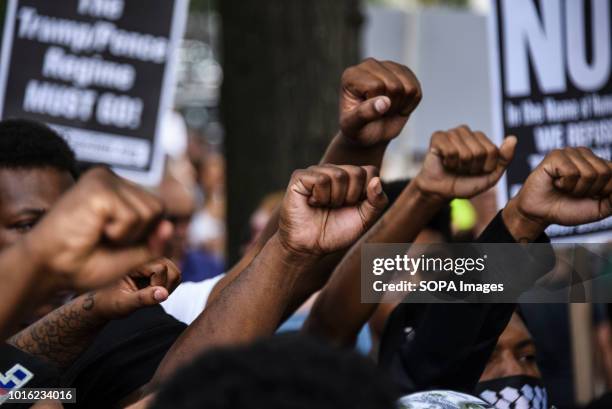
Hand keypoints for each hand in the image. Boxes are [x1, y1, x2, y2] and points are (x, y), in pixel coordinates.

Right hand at [24, 167, 172, 290]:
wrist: (48, 268)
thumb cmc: (83, 263)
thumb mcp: (129, 257)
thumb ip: (152, 242)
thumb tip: (169, 226)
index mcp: (118, 190)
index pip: (158, 208)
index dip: (146, 234)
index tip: (113, 241)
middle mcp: (112, 179)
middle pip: (158, 208)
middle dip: (139, 234)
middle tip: (105, 239)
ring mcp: (104, 179)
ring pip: (149, 212)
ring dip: (127, 235)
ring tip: (99, 234)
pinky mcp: (98, 185)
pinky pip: (132, 215)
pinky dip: (118, 233)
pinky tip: (94, 230)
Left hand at [92, 258, 181, 319]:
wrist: (104, 299)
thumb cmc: (110, 302)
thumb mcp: (123, 304)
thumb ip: (144, 298)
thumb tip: (164, 294)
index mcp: (133, 259)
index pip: (160, 269)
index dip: (155, 286)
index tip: (140, 296)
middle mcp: (146, 254)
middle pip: (173, 271)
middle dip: (164, 288)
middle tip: (146, 297)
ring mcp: (154, 258)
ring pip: (176, 273)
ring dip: (167, 287)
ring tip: (148, 294)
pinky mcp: (160, 263)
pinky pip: (175, 275)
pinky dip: (168, 286)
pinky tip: (152, 290)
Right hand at [279, 165, 387, 254]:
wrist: (310, 246)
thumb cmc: (336, 232)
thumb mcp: (364, 219)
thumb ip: (377, 202)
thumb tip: (376, 180)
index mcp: (350, 177)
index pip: (371, 171)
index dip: (366, 194)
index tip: (353, 206)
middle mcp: (334, 170)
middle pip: (357, 172)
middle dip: (350, 197)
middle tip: (336, 207)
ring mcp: (317, 171)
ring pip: (339, 175)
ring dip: (334, 199)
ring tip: (324, 205)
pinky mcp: (300, 176)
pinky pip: (321, 180)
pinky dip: (320, 197)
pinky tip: (312, 203)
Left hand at [340, 58, 421, 145]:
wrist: (370, 132)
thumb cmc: (358, 129)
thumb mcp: (353, 127)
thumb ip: (364, 114)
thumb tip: (384, 102)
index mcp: (351, 75)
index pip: (376, 85)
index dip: (376, 105)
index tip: (367, 112)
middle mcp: (368, 65)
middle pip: (394, 86)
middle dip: (390, 106)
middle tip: (378, 112)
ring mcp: (387, 66)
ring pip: (408, 87)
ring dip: (400, 105)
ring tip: (386, 109)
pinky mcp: (403, 71)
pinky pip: (416, 90)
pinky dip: (410, 104)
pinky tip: (396, 105)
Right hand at [414, 126, 515, 199]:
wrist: (441, 191)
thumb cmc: (465, 183)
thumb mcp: (490, 176)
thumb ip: (504, 159)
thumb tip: (513, 138)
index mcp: (480, 138)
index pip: (492, 151)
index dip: (485, 167)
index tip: (475, 171)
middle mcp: (467, 132)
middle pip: (479, 152)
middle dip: (471, 167)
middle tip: (462, 170)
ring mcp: (452, 133)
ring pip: (465, 152)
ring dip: (459, 166)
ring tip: (453, 166)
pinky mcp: (438, 136)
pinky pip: (450, 151)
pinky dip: (448, 162)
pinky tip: (445, 162)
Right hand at [504, 147, 611, 238]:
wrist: (541, 214)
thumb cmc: (569, 209)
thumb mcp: (600, 208)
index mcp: (598, 163)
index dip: (604, 191)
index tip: (590, 196)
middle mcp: (586, 154)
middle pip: (604, 172)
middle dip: (590, 190)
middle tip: (575, 192)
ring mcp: (570, 152)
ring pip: (589, 173)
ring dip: (576, 189)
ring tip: (564, 188)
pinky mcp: (555, 155)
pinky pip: (571, 172)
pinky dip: (564, 185)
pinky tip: (556, 183)